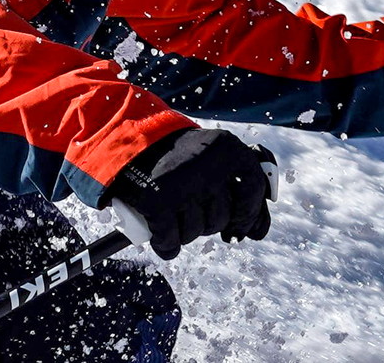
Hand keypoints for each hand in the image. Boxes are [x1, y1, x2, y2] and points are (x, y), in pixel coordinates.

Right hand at [107, 128, 270, 259]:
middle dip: (207, 222)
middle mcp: (209, 168)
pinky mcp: (157, 202)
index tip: (239, 228)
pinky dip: (166, 245)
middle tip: (188, 210)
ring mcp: (183, 186)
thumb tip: (258, 230)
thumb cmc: (173, 151)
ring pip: (196, 232)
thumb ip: (237, 182)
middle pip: (221, 217)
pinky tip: (162, 240)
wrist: (125, 139)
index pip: (253, 191)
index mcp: (229, 150)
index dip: (249, 215)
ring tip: (171, 216)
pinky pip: (170, 241)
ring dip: (184, 233)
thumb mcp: (210, 152)